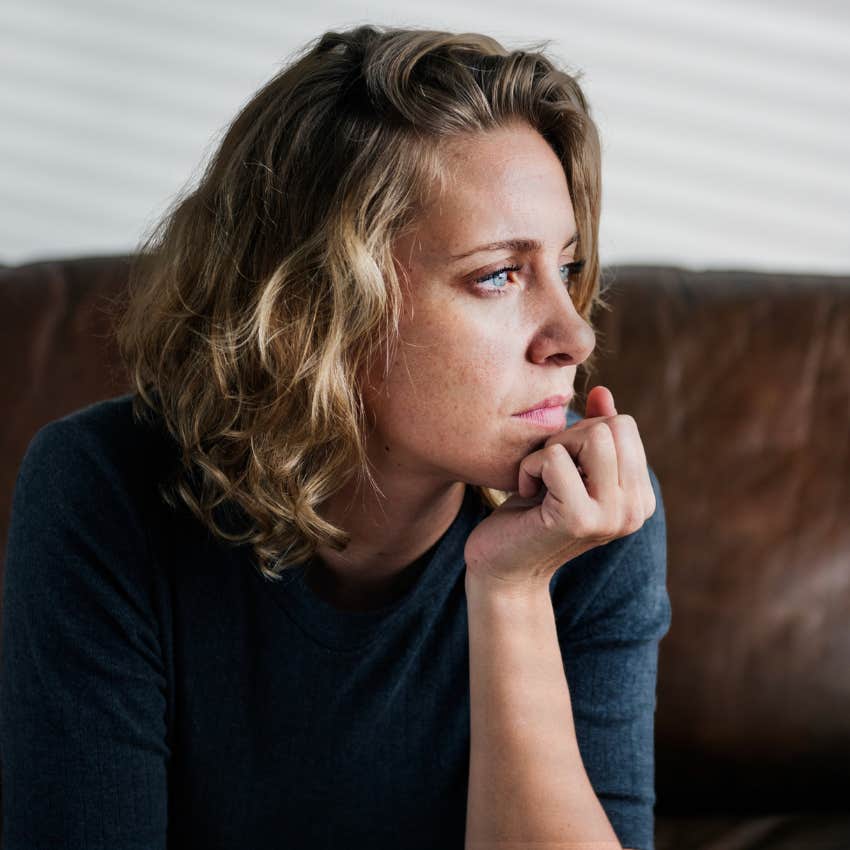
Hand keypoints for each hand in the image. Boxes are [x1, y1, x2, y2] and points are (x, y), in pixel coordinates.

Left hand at [463, 386, 656, 594]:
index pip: (625, 425)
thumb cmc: (531, 513)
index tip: (563, 465)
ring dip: (553, 449)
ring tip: (540, 479)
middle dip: (570, 436)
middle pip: (613, 426)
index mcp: (640, 497)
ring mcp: (612, 516)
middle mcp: (636, 510)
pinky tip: (526, 494)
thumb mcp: (567, 467)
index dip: (583, 433)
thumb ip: (592, 432)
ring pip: (593, 436)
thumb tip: (602, 392)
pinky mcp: (579, 519)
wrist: (503, 567)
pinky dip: (530, 467)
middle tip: (548, 471)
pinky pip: (555, 458)